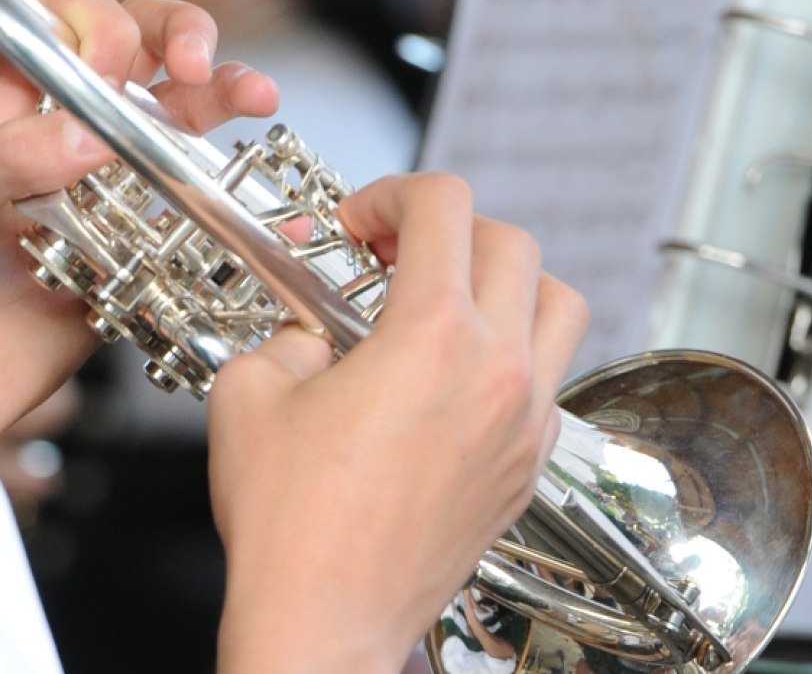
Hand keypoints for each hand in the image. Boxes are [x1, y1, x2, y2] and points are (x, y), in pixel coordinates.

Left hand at [0, 0, 279, 443]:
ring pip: (174, 116)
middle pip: (133, 46)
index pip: (56, 16)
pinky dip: (230, 193)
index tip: (108, 66)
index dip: (94, 21)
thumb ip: (5, 163)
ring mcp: (100, 185)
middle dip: (177, 34)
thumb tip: (85, 134)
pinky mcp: (134, 245)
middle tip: (195, 64)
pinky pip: (189, 207)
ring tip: (254, 96)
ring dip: (220, 93)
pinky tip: (253, 185)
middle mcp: (56, 130)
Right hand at [207, 173, 586, 671]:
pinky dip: (514, 355)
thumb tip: (310, 332)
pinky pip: (550, 380)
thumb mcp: (251, 393)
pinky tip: (455, 377)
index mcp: (432, 337)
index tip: (360, 222)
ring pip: (560, 306)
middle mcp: (496, 373)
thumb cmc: (291, 526)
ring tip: (449, 300)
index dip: (393, 193)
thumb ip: (286, 335)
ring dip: (506, 283)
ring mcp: (523, 423)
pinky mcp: (527, 468)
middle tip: (395, 253)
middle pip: (513, 243)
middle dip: (449, 230)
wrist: (324, 619)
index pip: (445, 206)